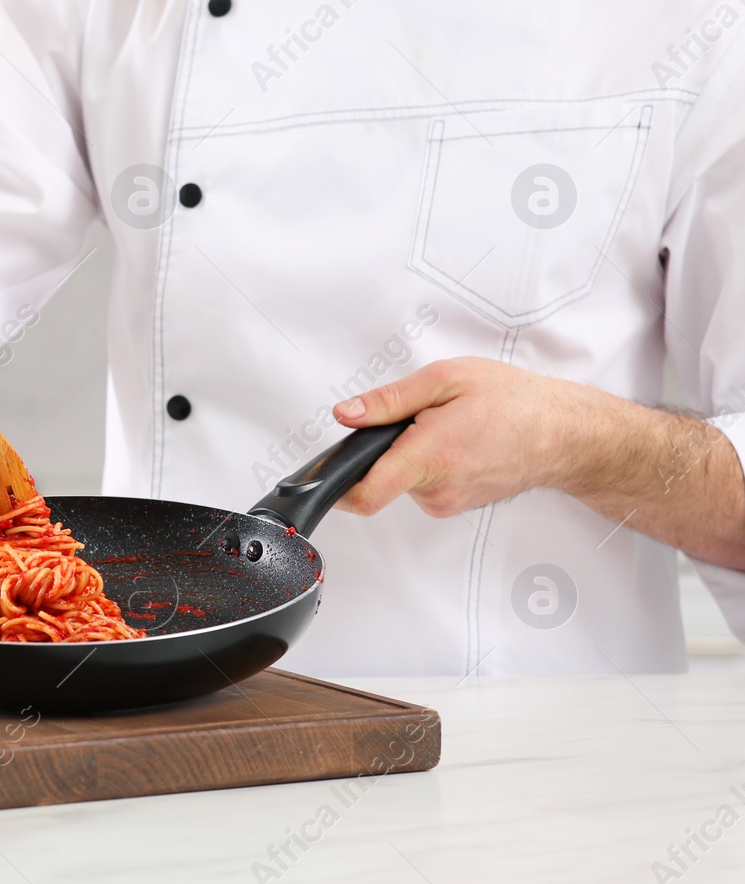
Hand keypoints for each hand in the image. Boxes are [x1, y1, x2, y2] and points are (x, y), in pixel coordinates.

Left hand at [331, 357, 578, 517]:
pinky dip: (429, 463)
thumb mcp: (446, 380)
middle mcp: (436, 489)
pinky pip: (423, 484)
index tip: (318, 479)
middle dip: (384, 448)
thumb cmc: (515, 402)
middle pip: (378, 477)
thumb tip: (346, 414)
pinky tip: (457, 443)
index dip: (334, 487)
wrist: (566, 434)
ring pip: (402, 479)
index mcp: (429, 456)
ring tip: (447, 427)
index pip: (365, 494)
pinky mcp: (455, 504)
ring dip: (410, 454)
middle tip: (418, 419)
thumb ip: (389, 400)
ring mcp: (447, 502)